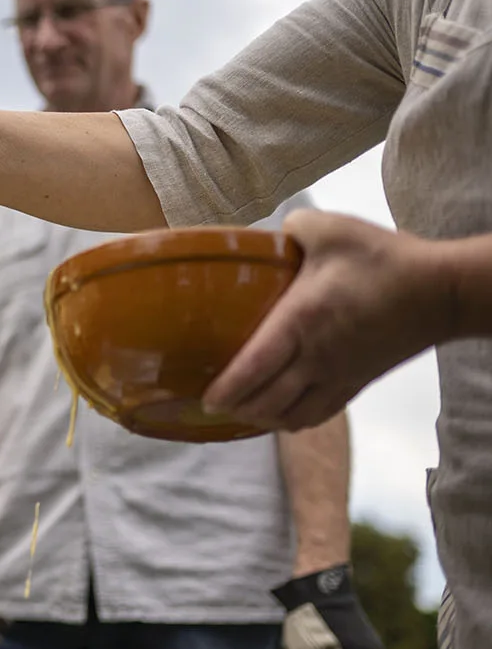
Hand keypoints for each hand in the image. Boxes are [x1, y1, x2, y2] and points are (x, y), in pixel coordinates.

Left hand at [203, 210, 454, 430]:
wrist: (442, 291)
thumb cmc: (385, 260)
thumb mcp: (331, 230)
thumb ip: (293, 228)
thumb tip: (269, 234)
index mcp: (300, 321)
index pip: (253, 368)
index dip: (226, 390)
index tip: (205, 398)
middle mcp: (316, 356)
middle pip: (266, 401)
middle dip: (236, 409)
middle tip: (213, 406)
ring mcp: (339, 374)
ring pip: (293, 415)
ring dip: (264, 418)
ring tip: (243, 411)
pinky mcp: (359, 381)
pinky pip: (321, 413)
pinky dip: (295, 420)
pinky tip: (283, 415)